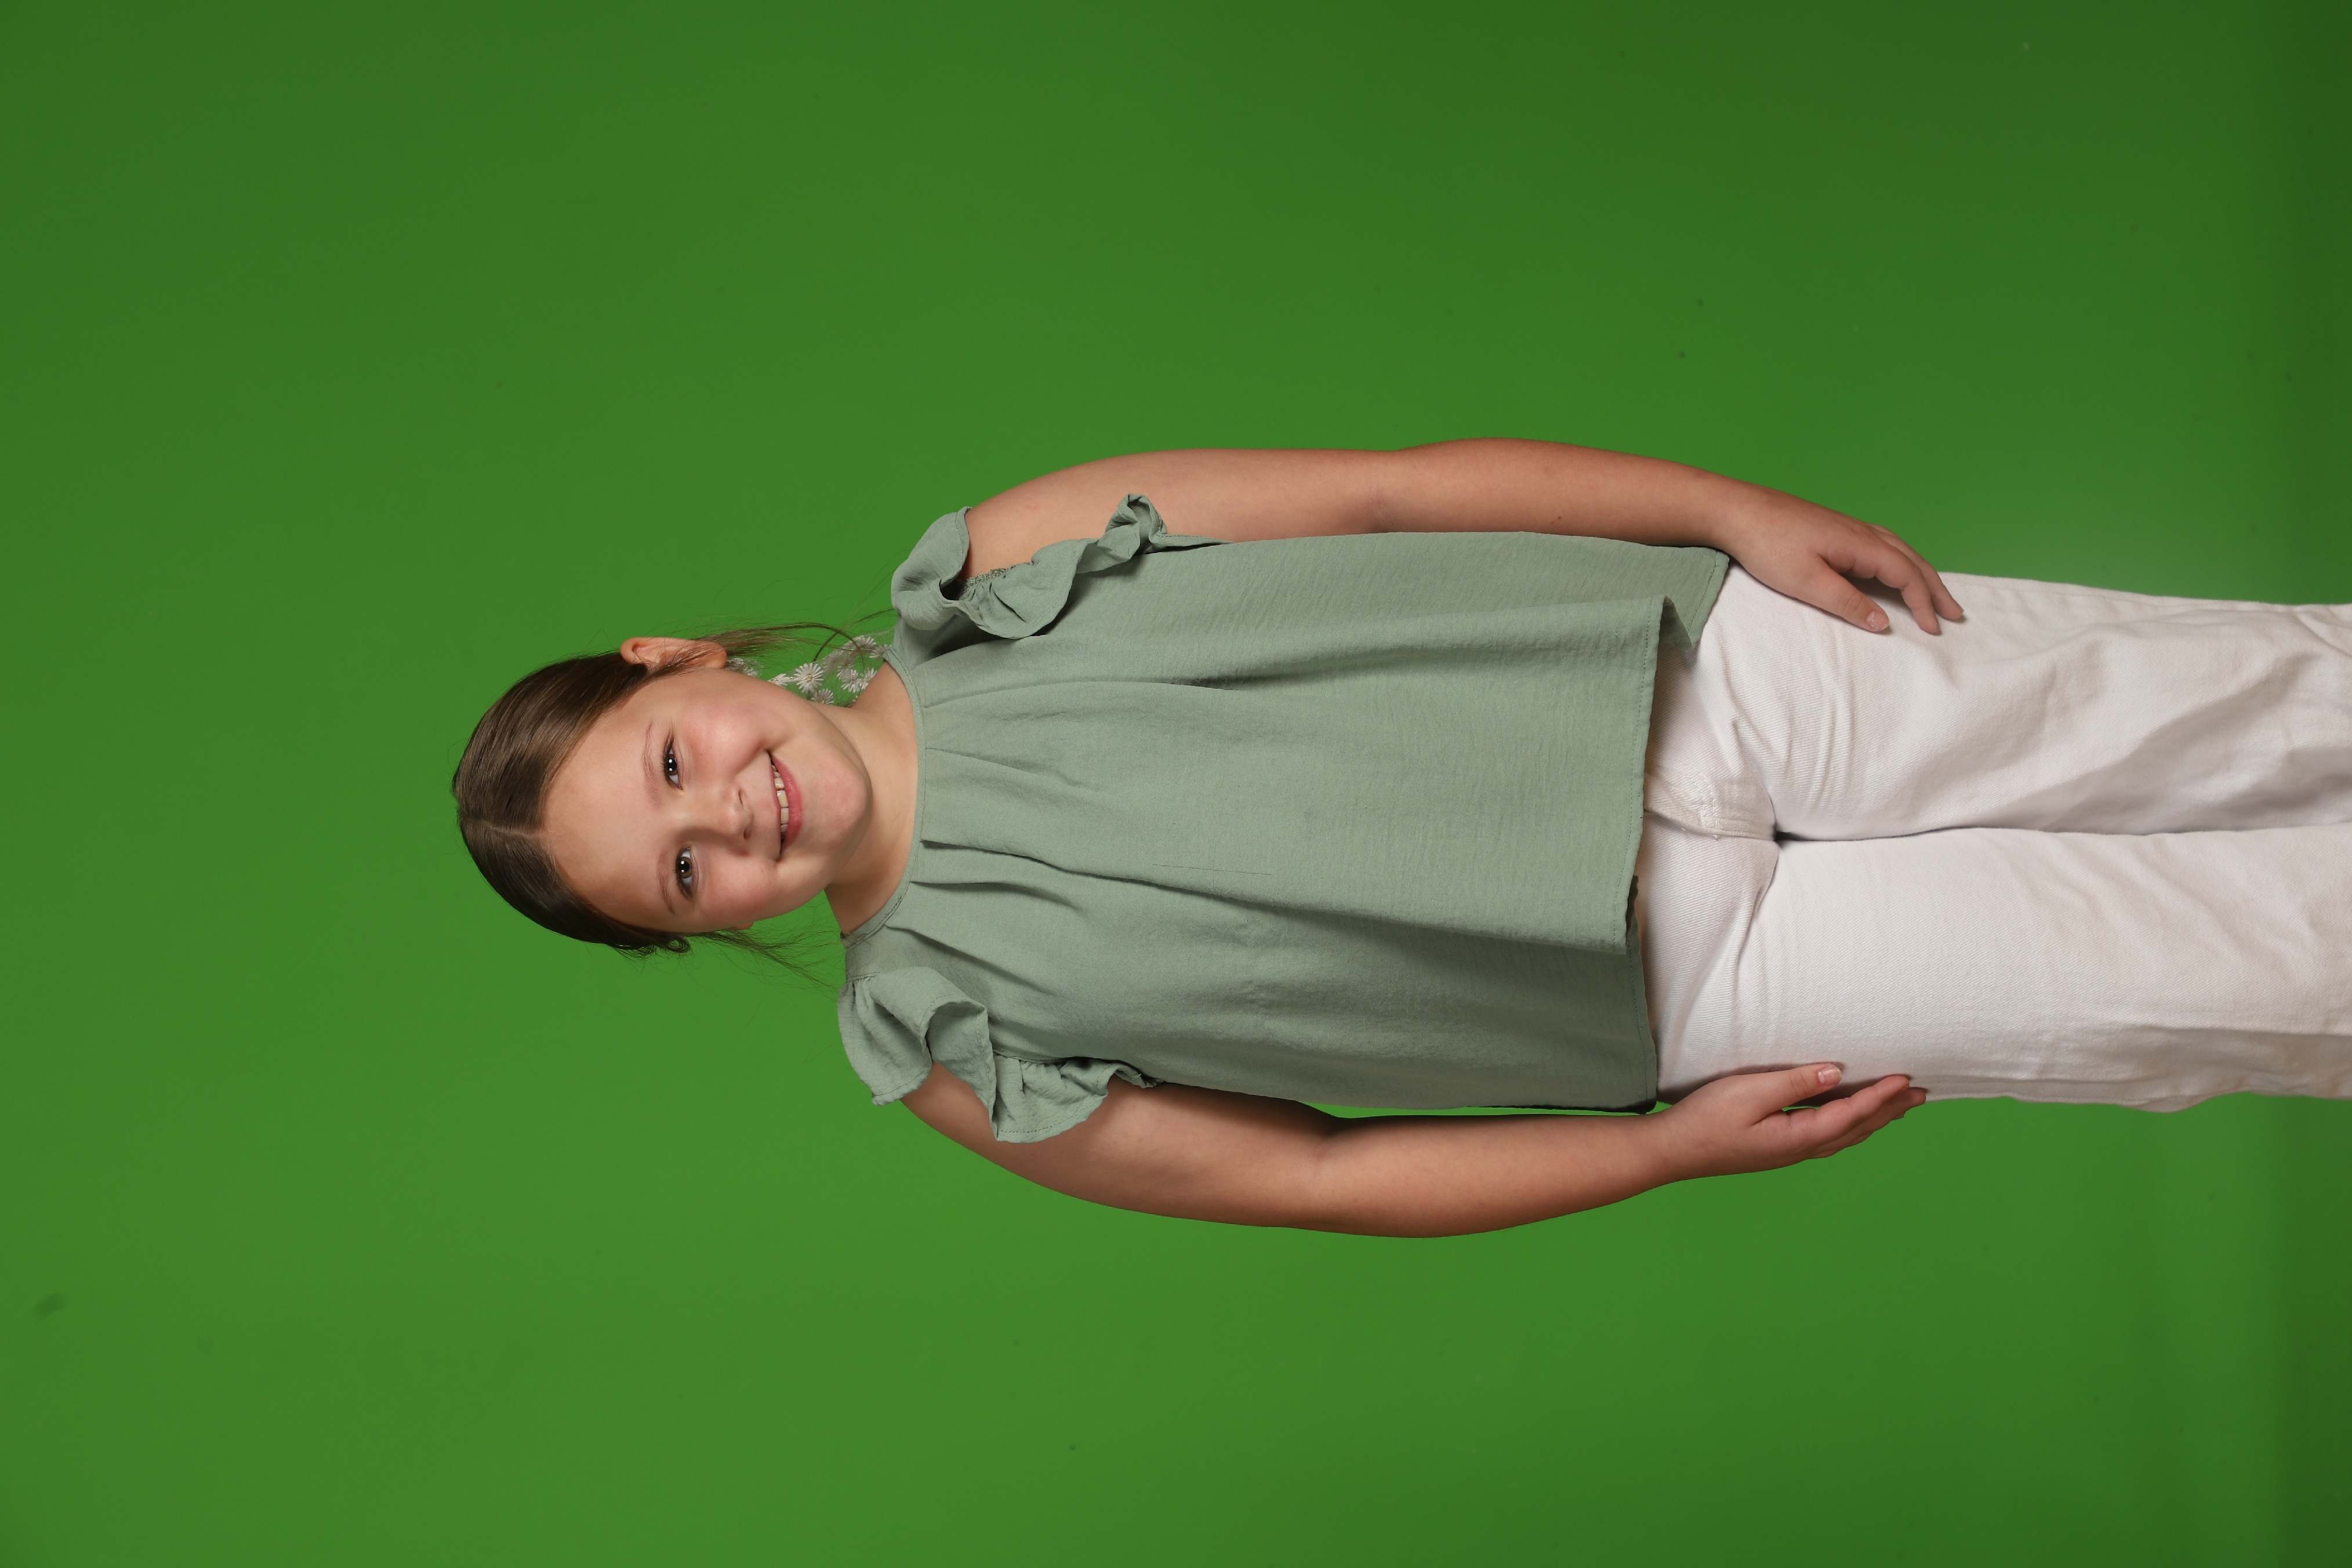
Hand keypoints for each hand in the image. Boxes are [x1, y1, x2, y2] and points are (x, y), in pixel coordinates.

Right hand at [1644, 1065, 1925, 1180]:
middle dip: (1890, 1111)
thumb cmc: (1705, 1120)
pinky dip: (1852, 1125)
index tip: (1907, 1078)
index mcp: (1798, 1137)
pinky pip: (1829, 1136)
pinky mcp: (1777, 1149)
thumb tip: (1837, 1074)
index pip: (1851, 1113)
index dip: (1881, 1096)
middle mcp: (1800, 1150)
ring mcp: (1789, 1153)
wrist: (1672, 1152)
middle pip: (1857, 1129)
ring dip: (1875, 1120)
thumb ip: (1795, 1082)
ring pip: (1845, 1136)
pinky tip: (1849, 1119)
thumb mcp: (1749, 1093)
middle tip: (1921, 1095)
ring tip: (1898, 1106)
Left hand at [1711, 486, 1964, 634]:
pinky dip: (1900, 562)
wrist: (1737, 510)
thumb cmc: (1768, 545)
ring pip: (1899, 551)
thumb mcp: (1807, 582)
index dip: (1923, 604)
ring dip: (1921, 574)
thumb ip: (1847, 603)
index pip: (1907, 576)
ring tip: (1935, 595)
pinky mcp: (1836, 529)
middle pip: (1912, 561)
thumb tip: (1883, 623)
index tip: (1935, 629)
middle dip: (1935, 589)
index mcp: (1862, 545)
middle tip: (1955, 614)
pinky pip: (1882, 546)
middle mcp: (1863, 532)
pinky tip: (1895, 570)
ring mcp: (1850, 528)